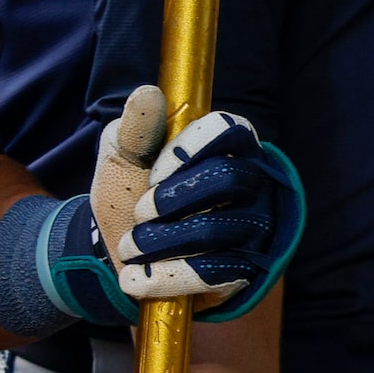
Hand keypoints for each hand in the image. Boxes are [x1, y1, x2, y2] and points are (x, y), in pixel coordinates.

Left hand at [104, 85, 304, 320]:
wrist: (119, 253)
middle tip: (140, 213)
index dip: (190, 150)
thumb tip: (149, 93)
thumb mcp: (121, 155)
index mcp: (225, 143)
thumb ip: (136, 128)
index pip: (229, 130)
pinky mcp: (246, 271)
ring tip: (130, 247)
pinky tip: (135, 279)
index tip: (152, 173)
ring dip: (164, 240)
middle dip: (175, 199)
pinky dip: (170, 276)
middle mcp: (252, 182)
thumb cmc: (128, 190)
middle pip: (231, 180)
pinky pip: (219, 274)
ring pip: (219, 230)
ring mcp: (254, 228)